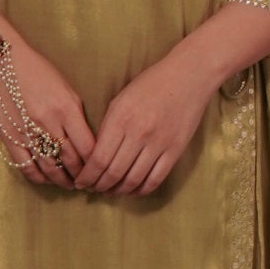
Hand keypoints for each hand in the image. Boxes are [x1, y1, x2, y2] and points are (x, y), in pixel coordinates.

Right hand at [0, 34, 95, 188]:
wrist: (1, 60)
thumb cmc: (38, 71)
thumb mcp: (67, 89)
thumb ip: (78, 116)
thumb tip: (88, 143)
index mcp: (66, 109)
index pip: (89, 147)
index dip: (97, 164)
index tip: (102, 169)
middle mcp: (49, 123)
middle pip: (71, 161)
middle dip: (83, 176)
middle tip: (90, 183)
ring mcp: (28, 132)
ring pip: (51, 169)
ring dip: (64, 181)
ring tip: (71, 185)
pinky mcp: (10, 138)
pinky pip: (27, 167)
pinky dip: (40, 178)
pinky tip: (48, 179)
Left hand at [76, 45, 219, 196]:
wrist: (188, 76)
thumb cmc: (150, 84)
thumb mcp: (121, 99)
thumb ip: (108, 127)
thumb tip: (95, 156)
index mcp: (121, 118)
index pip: (99, 159)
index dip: (88, 176)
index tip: (81, 183)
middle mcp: (139, 133)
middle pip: (114, 173)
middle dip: (99, 186)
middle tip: (93, 190)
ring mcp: (159, 143)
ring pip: (134, 180)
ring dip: (118, 191)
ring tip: (110, 192)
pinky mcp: (175, 150)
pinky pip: (156, 179)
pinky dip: (141, 190)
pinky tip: (132, 190)